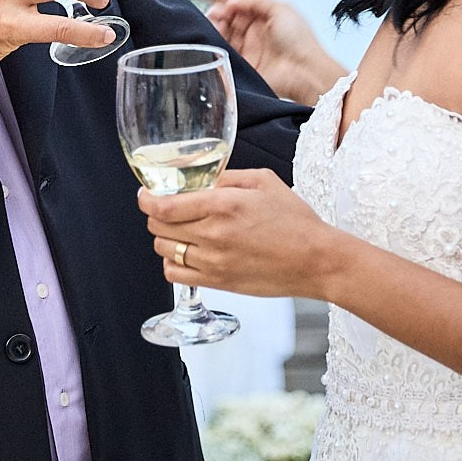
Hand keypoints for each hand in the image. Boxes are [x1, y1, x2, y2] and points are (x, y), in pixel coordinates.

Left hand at [139, 169, 340, 299]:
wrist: (316, 261)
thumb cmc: (296, 221)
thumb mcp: (263, 182)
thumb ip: (226, 178)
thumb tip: (200, 179)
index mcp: (223, 206)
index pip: (163, 206)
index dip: (146, 199)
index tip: (145, 194)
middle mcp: (213, 234)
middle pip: (158, 227)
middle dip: (156, 215)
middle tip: (166, 209)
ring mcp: (213, 262)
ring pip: (163, 250)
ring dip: (164, 237)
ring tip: (178, 230)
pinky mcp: (218, 282)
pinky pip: (176, 274)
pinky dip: (172, 262)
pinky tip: (185, 253)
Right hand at [189, 0, 342, 104]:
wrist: (305, 71)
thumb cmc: (299, 39)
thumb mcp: (281, 10)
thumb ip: (255, 2)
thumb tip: (231, 0)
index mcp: (263, 14)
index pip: (235, 0)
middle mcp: (253, 30)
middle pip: (226, 16)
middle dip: (216, 11)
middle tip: (213, 13)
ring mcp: (248, 47)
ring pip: (222, 32)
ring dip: (215, 25)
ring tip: (214, 23)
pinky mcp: (243, 64)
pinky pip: (224, 51)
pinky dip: (215, 43)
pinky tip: (213, 37)